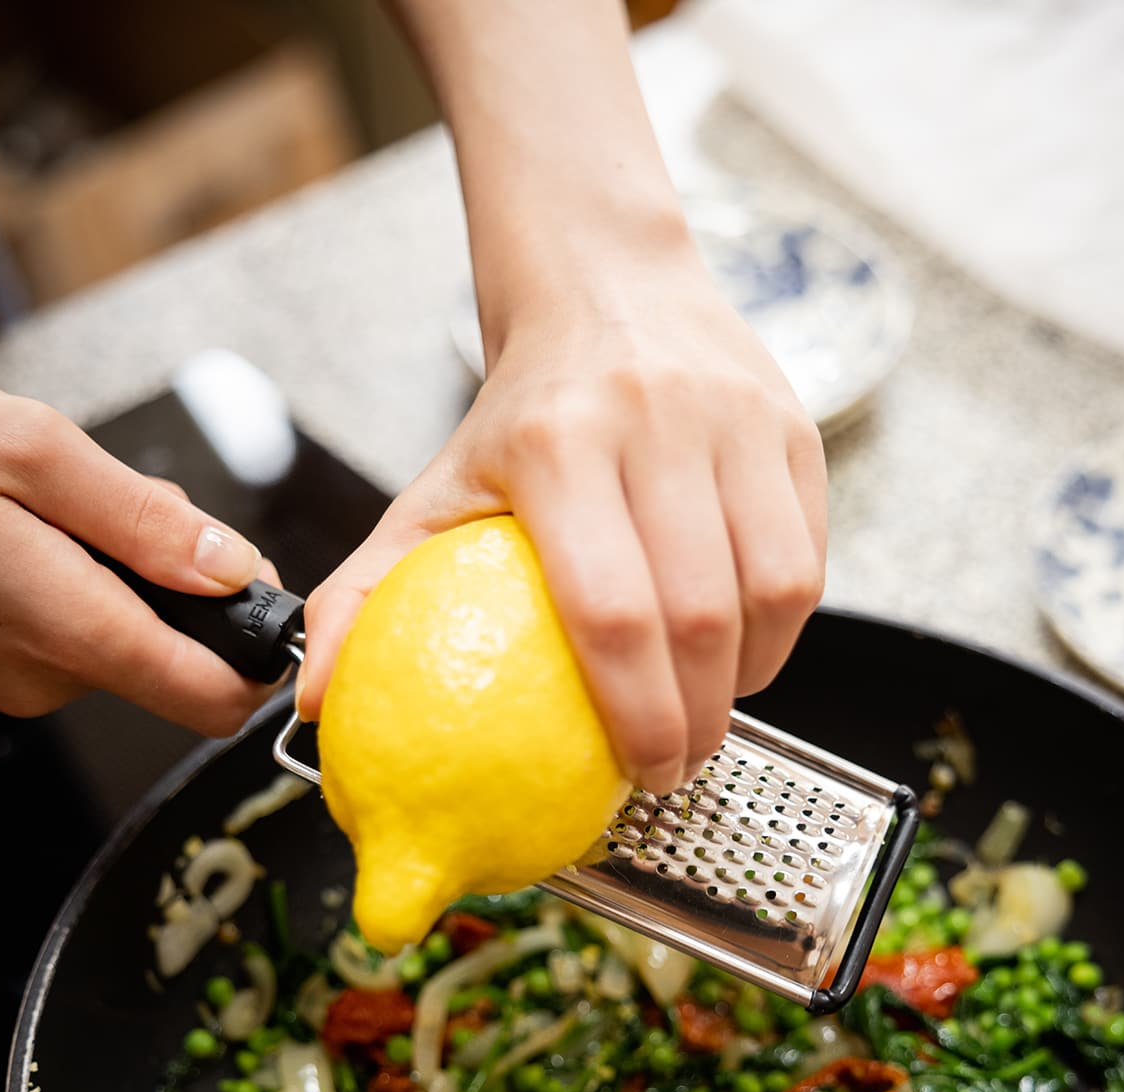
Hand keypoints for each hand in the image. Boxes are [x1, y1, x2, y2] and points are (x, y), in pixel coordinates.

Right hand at [0, 389, 275, 733]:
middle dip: (174, 586)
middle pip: (173, 658)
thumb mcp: (28, 452)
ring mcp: (12, 680)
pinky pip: (69, 634)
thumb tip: (231, 569)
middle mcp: (44, 677)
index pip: (212, 699)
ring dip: (118, 577)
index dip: (253, 651)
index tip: (256, 596)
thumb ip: (143, 518)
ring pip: (121, 640)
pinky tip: (25, 540)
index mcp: (67, 627)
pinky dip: (72, 585)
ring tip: (52, 515)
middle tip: (119, 511)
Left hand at [298, 262, 825, 794]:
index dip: (636, 713)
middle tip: (675, 764)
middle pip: (702, 615)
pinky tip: (743, 655)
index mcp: (556, 443)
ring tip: (712, 711)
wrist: (607, 284)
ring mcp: (738, 420)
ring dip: (750, 678)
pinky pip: (809, 559)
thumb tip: (314, 706)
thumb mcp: (431, 493)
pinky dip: (782, 629)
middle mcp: (657, 421)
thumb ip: (365, 596)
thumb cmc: (518, 415)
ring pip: (775, 590)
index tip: (637, 773)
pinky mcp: (796, 427)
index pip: (612, 609)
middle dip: (700, 720)